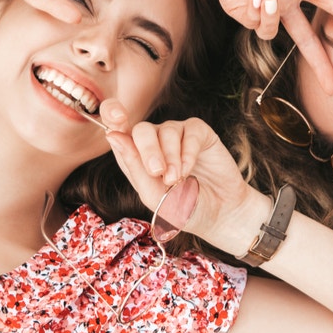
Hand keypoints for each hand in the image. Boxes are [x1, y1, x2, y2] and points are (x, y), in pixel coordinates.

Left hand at [98, 100, 262, 250]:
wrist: (219, 214)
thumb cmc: (182, 207)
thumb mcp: (153, 194)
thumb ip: (133, 166)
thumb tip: (112, 135)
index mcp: (136, 156)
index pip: (118, 130)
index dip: (113, 118)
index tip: (115, 126)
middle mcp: (155, 142)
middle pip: (142, 129)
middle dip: (147, 150)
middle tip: (157, 172)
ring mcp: (177, 135)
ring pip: (166, 131)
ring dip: (170, 157)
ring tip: (177, 180)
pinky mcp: (199, 133)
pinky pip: (189, 132)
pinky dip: (187, 152)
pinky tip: (189, 170)